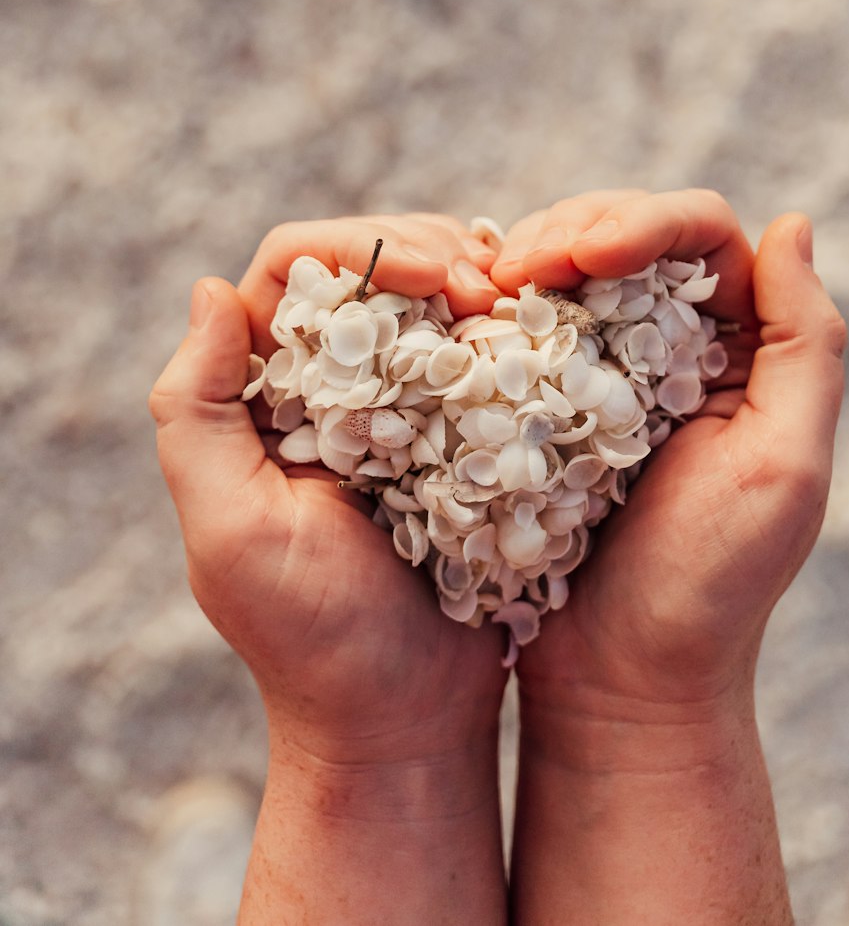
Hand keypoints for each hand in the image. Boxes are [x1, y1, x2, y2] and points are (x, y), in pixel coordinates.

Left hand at [149, 213, 508, 768]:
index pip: (295, 264)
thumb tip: (211, 288)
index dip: (363, 246)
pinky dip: (509, 327)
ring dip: (476, 280)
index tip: (437, 279)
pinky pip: (481, 347)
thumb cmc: (314, 639)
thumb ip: (196, 415)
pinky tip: (535, 336)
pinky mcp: (459, 428)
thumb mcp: (233, 534)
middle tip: (489, 288)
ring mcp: (399, 400)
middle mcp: (327, 380)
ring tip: (515, 305)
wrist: (408, 719)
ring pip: (431, 292)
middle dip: (430, 252)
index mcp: (263, 390)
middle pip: (370, 260)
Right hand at [491, 188, 847, 717]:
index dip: (641, 222)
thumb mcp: (782, 466)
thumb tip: (792, 224)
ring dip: (525, 259)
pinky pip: (520, 325)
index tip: (582, 259)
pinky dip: (493, 309)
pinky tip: (469, 320)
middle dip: (569, 230)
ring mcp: (606, 369)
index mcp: (743, 348)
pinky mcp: (545, 401)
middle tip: (515, 270)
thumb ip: (804, 345)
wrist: (618, 681)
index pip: (700, 233)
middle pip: (626, 233)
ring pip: (566, 268)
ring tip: (487, 290)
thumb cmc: (708, 586)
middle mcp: (678, 343)